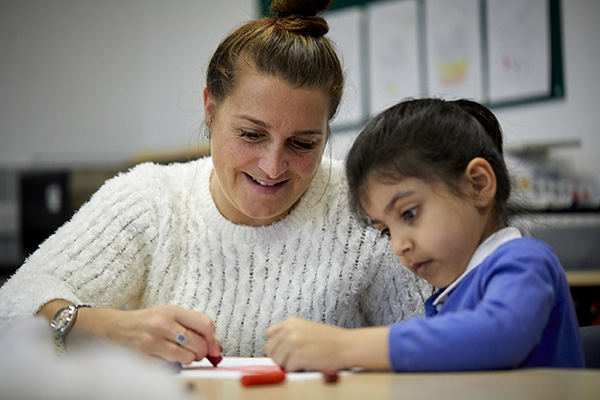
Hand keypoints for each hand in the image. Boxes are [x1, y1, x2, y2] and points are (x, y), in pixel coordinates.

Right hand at [105, 305, 221, 364]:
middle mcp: (162, 325)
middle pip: (199, 344)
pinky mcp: (145, 358)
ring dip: (188, 359)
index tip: (214, 348)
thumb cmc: (146, 321)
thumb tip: (216, 346)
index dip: (213, 339)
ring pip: (187, 358)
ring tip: (179, 353)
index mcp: (172, 311)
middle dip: (201, 352)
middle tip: (195, 351)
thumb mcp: (170, 314)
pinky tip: (167, 357)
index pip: (205, 324)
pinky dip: (173, 365)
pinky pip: (172, 367)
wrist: (116, 328)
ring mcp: (153, 342)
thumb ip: (194, 326)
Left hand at [265, 317, 350, 370]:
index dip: (277, 344)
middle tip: (294, 359)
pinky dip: (297, 370)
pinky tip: (308, 363)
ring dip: (288, 364)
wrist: (347, 346)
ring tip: (303, 360)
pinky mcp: (298, 356)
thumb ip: (291, 334)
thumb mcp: (307, 329)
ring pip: (277, 361)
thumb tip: (277, 348)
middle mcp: (289, 330)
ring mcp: (292, 343)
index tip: (284, 349)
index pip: (269, 334)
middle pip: (270, 349)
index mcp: (291, 322)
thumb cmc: (331, 340)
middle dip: (280, 356)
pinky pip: (288, 369)